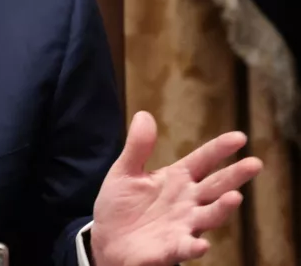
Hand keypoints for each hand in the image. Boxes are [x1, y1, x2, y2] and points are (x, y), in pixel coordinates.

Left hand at [90, 111, 262, 265]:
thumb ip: (138, 146)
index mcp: (177, 178)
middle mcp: (187, 201)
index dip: (219, 149)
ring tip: (235, 197)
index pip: (203, 160)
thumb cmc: (121, 205)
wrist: (107, 240)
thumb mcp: (126, 171)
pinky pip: (187, 247)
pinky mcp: (172, 248)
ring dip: (222, 208)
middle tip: (254, 163)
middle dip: (235, 176)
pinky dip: (194, 246)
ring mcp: (183, 225)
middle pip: (215, 186)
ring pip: (209, 216)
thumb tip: (144, 114)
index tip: (240, 137)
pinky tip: (201, 244)